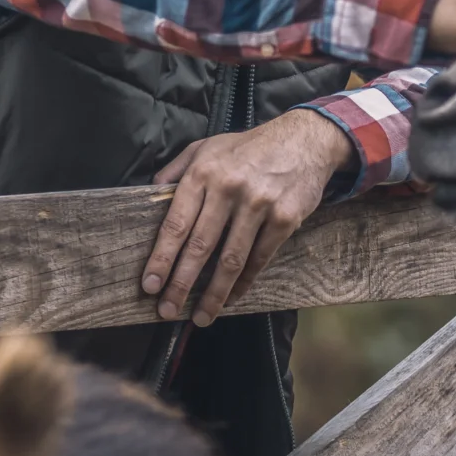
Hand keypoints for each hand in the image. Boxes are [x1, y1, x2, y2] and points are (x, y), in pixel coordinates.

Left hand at [143, 111, 352, 323]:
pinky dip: (245, 282)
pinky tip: (233, 296)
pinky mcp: (285, 218)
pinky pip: (260, 257)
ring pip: (231, 259)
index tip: (150, 285)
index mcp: (203, 172)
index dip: (162, 258)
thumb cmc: (249, 147)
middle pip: (200, 247)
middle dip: (181, 284)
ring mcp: (259, 204)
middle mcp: (228, 188)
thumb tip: (150, 196)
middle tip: (168, 311)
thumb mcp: (206, 147)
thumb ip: (176, 170)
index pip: (176, 223)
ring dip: (214, 293)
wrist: (305, 139)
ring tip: (202, 316)